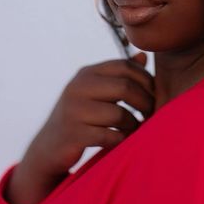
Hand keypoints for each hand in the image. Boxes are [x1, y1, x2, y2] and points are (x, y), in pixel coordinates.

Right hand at [5, 52, 154, 203]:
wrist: (49, 147)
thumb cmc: (81, 115)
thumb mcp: (96, 90)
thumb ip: (119, 75)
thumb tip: (143, 56)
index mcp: (86, 74)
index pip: (124, 66)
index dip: (145, 78)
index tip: (154, 93)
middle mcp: (78, 88)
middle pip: (124, 87)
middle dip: (145, 101)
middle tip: (151, 113)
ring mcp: (74, 111)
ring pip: (119, 114)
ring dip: (134, 124)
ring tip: (136, 128)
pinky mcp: (74, 135)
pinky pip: (109, 135)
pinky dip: (121, 139)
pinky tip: (122, 140)